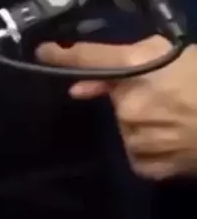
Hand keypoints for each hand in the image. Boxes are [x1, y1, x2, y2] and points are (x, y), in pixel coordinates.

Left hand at [37, 35, 196, 180]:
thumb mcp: (171, 54)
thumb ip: (127, 60)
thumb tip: (82, 86)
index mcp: (135, 68)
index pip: (89, 59)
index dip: (61, 55)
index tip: (41, 52)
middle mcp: (128, 104)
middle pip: (115, 99)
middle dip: (133, 96)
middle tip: (167, 94)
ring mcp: (136, 137)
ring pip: (125, 127)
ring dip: (142, 121)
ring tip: (176, 116)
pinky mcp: (148, 165)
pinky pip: (136, 153)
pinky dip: (149, 146)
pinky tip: (174, 137)